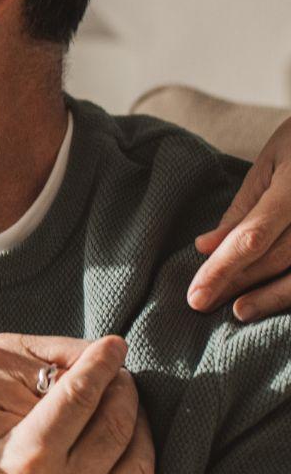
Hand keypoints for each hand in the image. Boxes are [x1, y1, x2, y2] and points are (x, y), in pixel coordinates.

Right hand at [0, 336, 154, 473]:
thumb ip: (14, 386)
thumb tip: (76, 359)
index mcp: (29, 462)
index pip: (79, 397)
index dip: (100, 363)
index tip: (113, 344)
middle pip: (116, 425)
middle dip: (123, 389)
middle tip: (119, 370)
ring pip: (138, 461)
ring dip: (140, 424)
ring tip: (127, 405)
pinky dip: (140, 467)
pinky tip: (128, 450)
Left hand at [190, 114, 290, 320]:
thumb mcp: (270, 163)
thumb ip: (243, 208)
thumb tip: (206, 247)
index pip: (253, 237)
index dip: (223, 269)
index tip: (196, 295)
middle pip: (277, 259)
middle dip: (238, 284)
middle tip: (203, 303)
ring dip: (271, 296)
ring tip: (240, 311)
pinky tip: (275, 298)